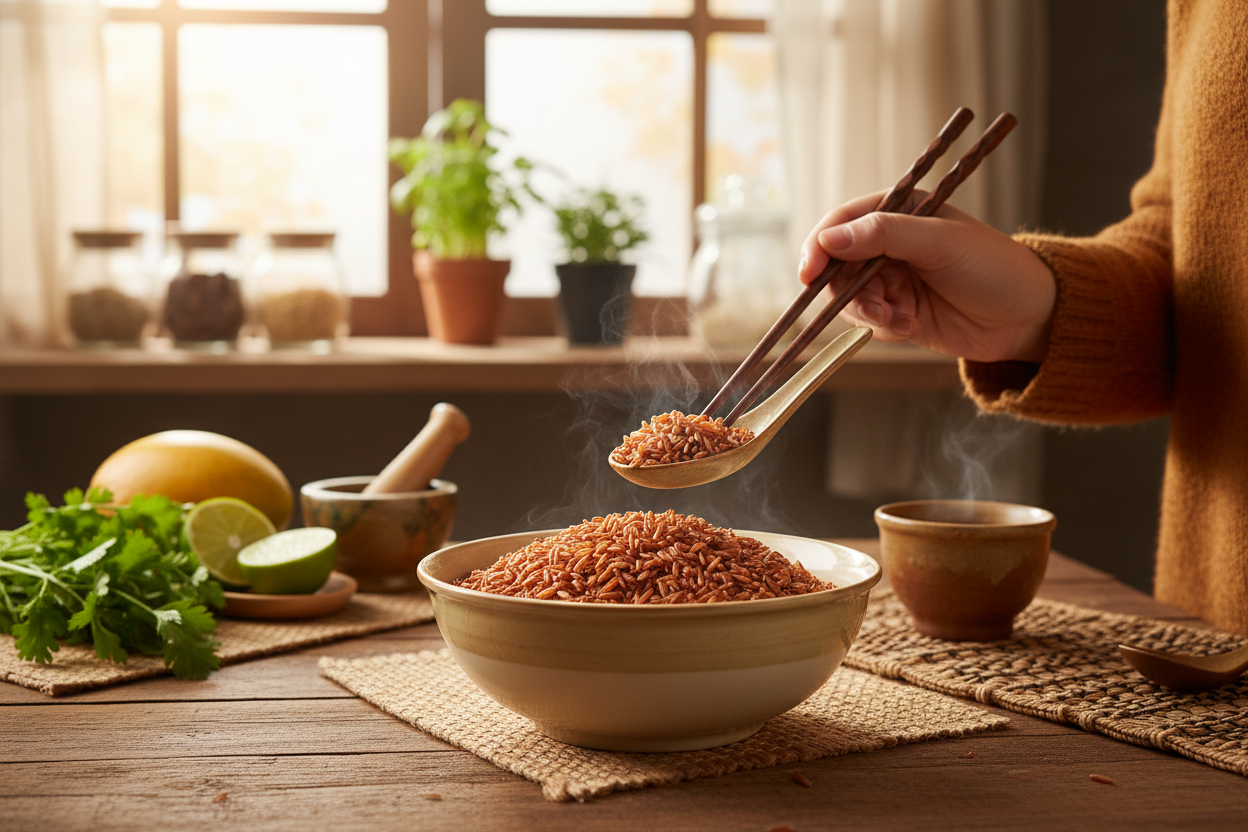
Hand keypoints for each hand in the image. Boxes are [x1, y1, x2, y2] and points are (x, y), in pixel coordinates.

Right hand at [798, 190, 1056, 362]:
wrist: (1026, 318)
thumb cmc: (993, 267)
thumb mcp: (940, 242)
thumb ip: (883, 235)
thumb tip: (829, 238)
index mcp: (899, 210)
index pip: (842, 222)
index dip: (820, 245)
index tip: (810, 271)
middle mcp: (888, 243)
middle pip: (836, 263)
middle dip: (847, 288)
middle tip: (873, 305)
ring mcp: (889, 278)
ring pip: (846, 297)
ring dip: (867, 310)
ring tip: (899, 316)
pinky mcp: (894, 311)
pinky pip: (865, 321)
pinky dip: (881, 326)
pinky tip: (909, 325)